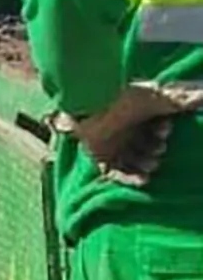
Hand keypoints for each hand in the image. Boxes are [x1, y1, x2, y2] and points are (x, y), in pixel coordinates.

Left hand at [53, 83, 202, 187]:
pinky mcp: (98, 157)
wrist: (95, 106)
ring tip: (152, 164)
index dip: (162, 131)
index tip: (166, 129)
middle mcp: (124, 130)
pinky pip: (114, 173)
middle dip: (154, 149)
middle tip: (159, 150)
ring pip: (131, 161)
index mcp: (136, 114)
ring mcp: (111, 145)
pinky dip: (129, 178)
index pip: (153, 127)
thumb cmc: (128, 100)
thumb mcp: (160, 98)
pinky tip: (144, 181)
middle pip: (144, 145)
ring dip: (144, 165)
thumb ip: (185, 99)